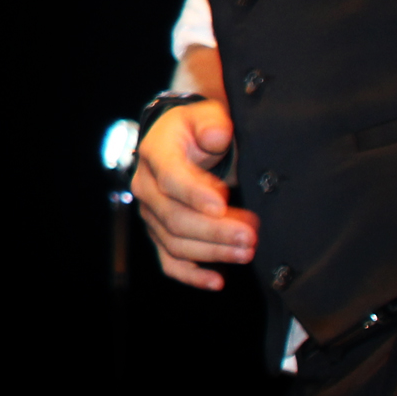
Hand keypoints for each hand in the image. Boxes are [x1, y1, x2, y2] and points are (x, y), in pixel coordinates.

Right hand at [131, 98, 258, 289]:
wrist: (181, 138)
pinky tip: (218, 281)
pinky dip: (192, 275)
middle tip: (250, 234)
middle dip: (215, 230)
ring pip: (176, 243)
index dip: (195, 193)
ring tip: (247, 250)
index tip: (224, 202)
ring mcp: (151, 214)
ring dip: (212, 251)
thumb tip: (217, 136)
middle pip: (175, 218)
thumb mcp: (205, 114)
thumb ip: (212, 123)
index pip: (171, 178)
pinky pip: (170, 262)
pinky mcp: (159, 233)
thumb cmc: (196, 126)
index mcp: (155, 153)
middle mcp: (146, 187)